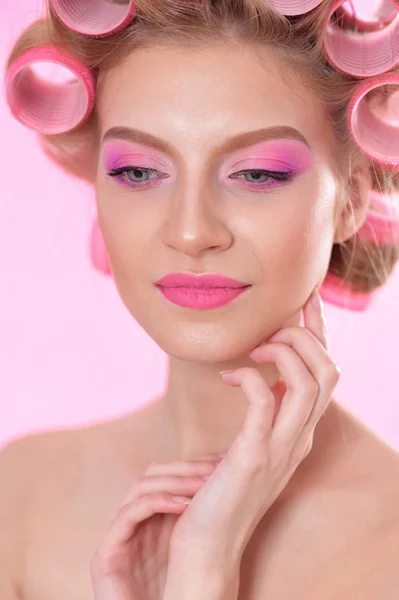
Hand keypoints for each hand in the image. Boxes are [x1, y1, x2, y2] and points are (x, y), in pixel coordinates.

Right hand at [89, 453, 223, 599]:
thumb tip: (241, 491)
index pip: (170, 476)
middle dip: (188, 468)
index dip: (195, 464)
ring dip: (175, 480)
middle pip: (155, 474)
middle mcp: (136, 524)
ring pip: (141, 487)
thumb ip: (206, 527)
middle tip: (217, 469)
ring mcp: (119, 538)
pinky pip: (129, 514)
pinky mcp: (107, 556)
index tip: (224, 460)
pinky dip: (157, 502)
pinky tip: (184, 504)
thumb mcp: (199, 556)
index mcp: (156, 522)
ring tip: (206, 485)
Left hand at [163, 288, 340, 595]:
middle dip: (306, 335)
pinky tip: (228, 377)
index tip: (304, 300)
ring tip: (254, 349)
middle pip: (329, 371)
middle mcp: (300, 438)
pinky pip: (266, 401)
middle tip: (269, 327)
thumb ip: (265, 413)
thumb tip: (257, 376)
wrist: (209, 545)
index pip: (325, 373)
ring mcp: (281, 448)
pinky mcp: (254, 456)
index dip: (319, 333)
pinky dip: (251, 378)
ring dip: (284, 352)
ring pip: (311, 382)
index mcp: (300, 431)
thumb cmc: (222, 490)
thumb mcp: (252, 444)